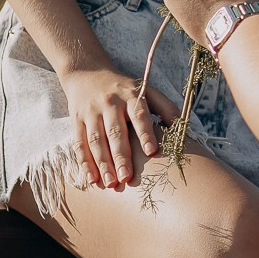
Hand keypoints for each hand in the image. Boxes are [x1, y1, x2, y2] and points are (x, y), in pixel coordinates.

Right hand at [57, 66, 178, 190]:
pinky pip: (80, 144)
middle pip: (115, 131)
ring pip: (96, 140)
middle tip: (127, 178)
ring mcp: (91, 112)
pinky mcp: (76, 121)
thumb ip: (165, 106)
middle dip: (121, 156)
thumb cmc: (123, 88)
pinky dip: (85, 163)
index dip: (145, 132)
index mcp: (130, 95)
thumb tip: (182, 126)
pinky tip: (92, 180)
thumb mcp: (145, 90)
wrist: (87, 73)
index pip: (138, 114)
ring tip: (111, 184)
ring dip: (103, 164)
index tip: (151, 152)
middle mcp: (110, 103)